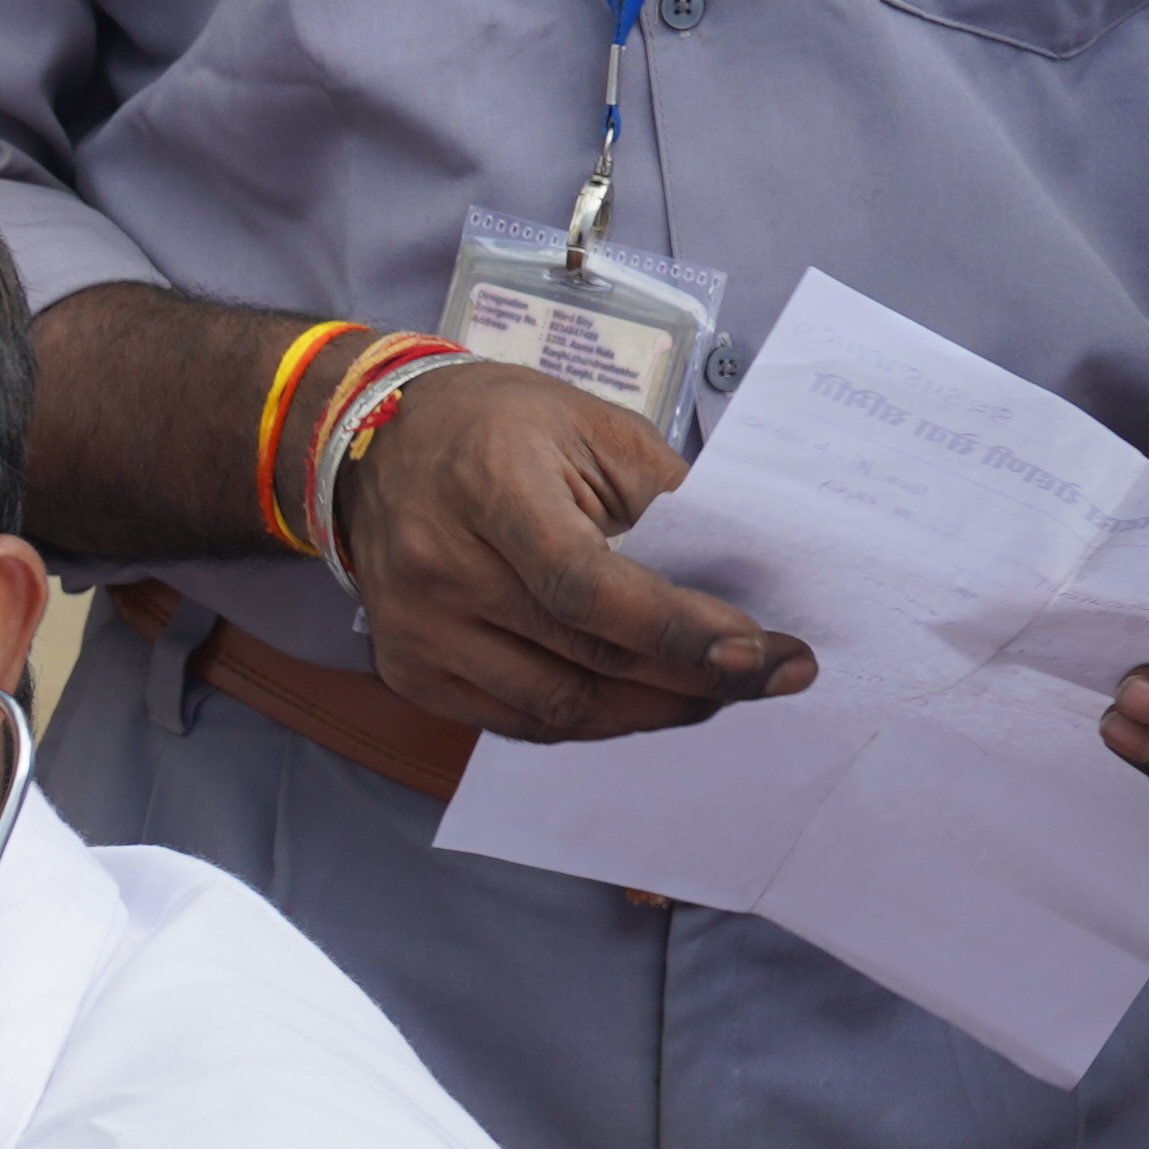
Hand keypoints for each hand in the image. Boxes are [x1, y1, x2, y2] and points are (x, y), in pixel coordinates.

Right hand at [337, 360, 815, 743]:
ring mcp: (417, 631)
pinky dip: (590, 718)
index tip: (759, 650)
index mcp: (490, 486)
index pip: (588, 586)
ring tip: (712, 692)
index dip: (679, 630)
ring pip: (555, 707)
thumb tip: (739, 581)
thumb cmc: (499, 426)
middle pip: (584, 657)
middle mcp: (440, 570)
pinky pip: (515, 722)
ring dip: (649, 710)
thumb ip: (665, 500)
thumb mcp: (594, 427)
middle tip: (770, 675)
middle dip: (695, 677)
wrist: (378, 446)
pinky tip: (639, 700)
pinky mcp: (408, 670)